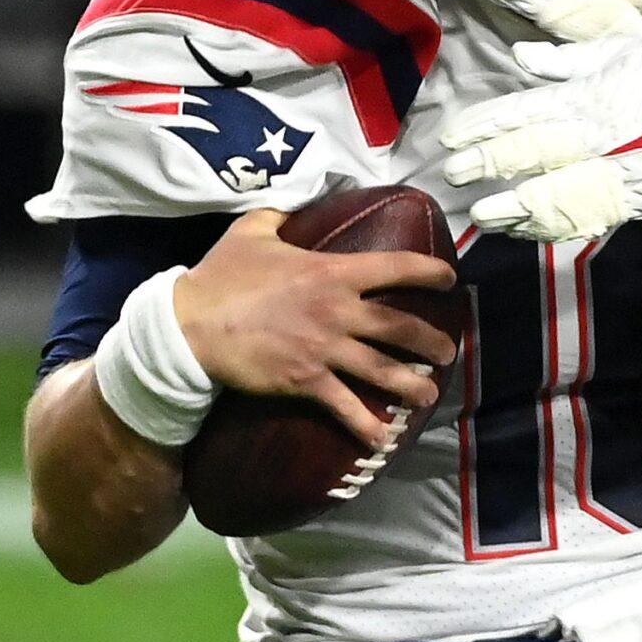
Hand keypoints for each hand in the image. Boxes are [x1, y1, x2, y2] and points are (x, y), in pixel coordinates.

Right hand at [175, 209, 456, 446]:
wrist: (191, 325)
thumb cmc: (222, 276)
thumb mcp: (252, 229)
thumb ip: (280, 214)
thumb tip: (293, 202)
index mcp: (332, 272)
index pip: (395, 267)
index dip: (429, 271)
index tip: (450, 278)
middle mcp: (338, 311)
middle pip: (400, 327)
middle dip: (431, 341)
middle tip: (449, 352)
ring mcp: (324, 349)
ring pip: (382, 370)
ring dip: (412, 385)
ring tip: (429, 394)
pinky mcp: (305, 381)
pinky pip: (344, 406)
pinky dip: (366, 425)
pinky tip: (383, 438)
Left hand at [440, 37, 641, 240]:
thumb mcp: (617, 52)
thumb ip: (565, 60)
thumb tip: (521, 56)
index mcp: (584, 98)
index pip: (520, 113)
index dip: (482, 128)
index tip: (450, 140)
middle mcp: (590, 137)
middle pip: (528, 153)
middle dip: (487, 167)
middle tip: (453, 177)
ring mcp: (610, 173)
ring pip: (552, 192)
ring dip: (514, 208)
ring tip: (484, 218)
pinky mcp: (632, 201)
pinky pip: (585, 217)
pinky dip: (555, 226)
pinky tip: (529, 231)